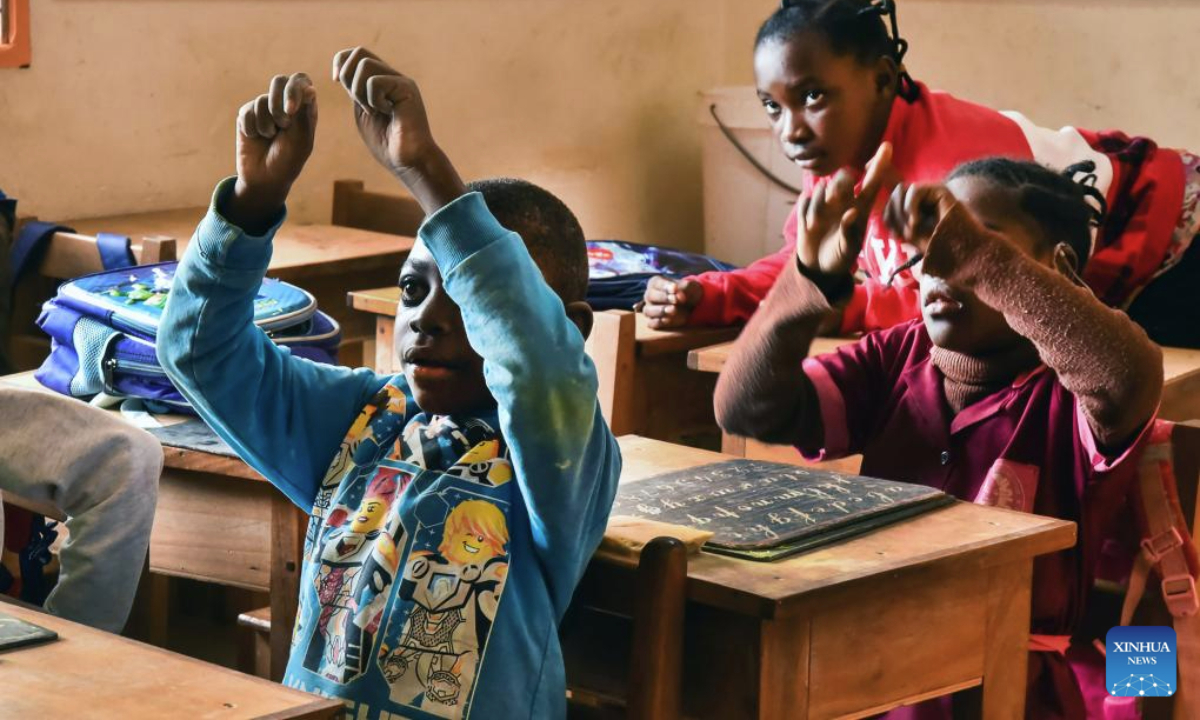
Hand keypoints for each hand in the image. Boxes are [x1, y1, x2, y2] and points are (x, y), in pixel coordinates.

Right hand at [227, 73, 316, 233]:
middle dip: (278, 103)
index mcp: (304, 107)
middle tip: (282, 125)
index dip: (295, 89)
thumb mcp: (301, 140)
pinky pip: (247, 112)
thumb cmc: (288, 160)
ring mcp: (265, 108)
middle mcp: (284, 103)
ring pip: (262, 100)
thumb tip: (310, 88)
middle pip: (279, 81)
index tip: (291, 110)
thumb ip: (304, 114)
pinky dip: (253, 128)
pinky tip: (256, 139)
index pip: (301, 80)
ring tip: (270, 138)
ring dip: (267, 124)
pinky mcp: (247, 115)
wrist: (265, 178)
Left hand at [332, 47, 465, 212]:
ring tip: (373, 111)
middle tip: (357, 102)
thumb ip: (355, 92)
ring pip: (365, 64)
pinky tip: (388, 113)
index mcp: (380, 81)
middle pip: (359, 52)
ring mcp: (401, 80)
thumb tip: (342, 72)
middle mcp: (392, 76)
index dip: (340, 62)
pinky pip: (375, 81)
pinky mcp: (407, 87)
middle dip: (347, 75)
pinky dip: (373, 100)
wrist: (407, 161)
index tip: (335, 81)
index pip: (354, 54)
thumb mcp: (363, 112)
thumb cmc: (387, 144)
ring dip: (360, 91)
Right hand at [641, 276, 702, 329]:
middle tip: (675, 300)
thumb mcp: (689, 287)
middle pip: (650, 296)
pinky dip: (658, 322)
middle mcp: (649, 296)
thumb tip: (676, 295)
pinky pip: (651, 323)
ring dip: (660, 311)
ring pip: (648, 310)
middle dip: (663, 298)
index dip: (665, 286)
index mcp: (656, 283)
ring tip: (673, 310)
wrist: (693, 306)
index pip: (656, 283)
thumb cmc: (688, 293)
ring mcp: (650, 309)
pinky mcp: (652, 322)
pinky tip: (667, 320)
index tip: (675, 289)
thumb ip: (683, 288)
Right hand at [795, 142, 892, 277]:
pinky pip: (806, 199)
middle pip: (843, 177)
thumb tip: (851, 212)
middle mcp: (844, 200)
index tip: (887, 146)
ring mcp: (825, 202)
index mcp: (860, 208)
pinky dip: (806, 213)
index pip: (872, 182)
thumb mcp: (848, 249)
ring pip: (822, 188)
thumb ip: (849, 232)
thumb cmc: (839, 257)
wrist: (817, 266)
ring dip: (819, 206)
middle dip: (838, 185)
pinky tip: (809, 227)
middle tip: (833, 200)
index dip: (879, 165)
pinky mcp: (808, 207)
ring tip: (817, 226)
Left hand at [882, 182, 959, 254]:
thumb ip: (894, 219)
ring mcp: (931, 191)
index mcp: (914, 206)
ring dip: (901, 211)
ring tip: (911, 228)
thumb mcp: (908, 233)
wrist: (960, 250)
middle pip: (894, 194)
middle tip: (904, 233)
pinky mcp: (940, 189)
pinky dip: (910, 207)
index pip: (891, 201)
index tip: (895, 233)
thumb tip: (881, 209)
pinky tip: (916, 221)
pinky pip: (914, 190)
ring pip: (901, 189)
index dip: (888, 215)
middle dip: (894, 214)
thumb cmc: (935, 244)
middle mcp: (922, 196)